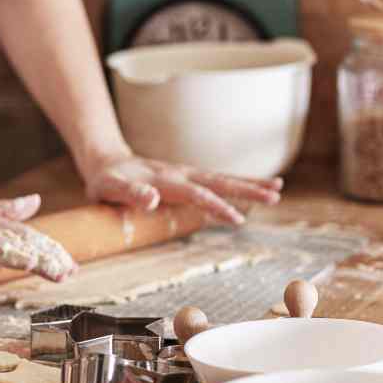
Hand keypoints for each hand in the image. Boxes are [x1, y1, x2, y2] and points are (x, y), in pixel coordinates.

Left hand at [83, 154, 281, 224]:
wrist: (106, 162)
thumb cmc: (105, 181)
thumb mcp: (108, 188)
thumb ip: (129, 193)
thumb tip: (152, 200)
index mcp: (163, 180)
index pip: (195, 194)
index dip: (215, 206)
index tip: (237, 219)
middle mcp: (179, 173)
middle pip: (217, 181)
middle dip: (246, 189)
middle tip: (275, 196)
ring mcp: (185, 174)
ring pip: (221, 178)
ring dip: (248, 184)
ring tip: (277, 190)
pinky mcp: (187, 177)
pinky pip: (216, 181)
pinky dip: (238, 183)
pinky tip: (259, 186)